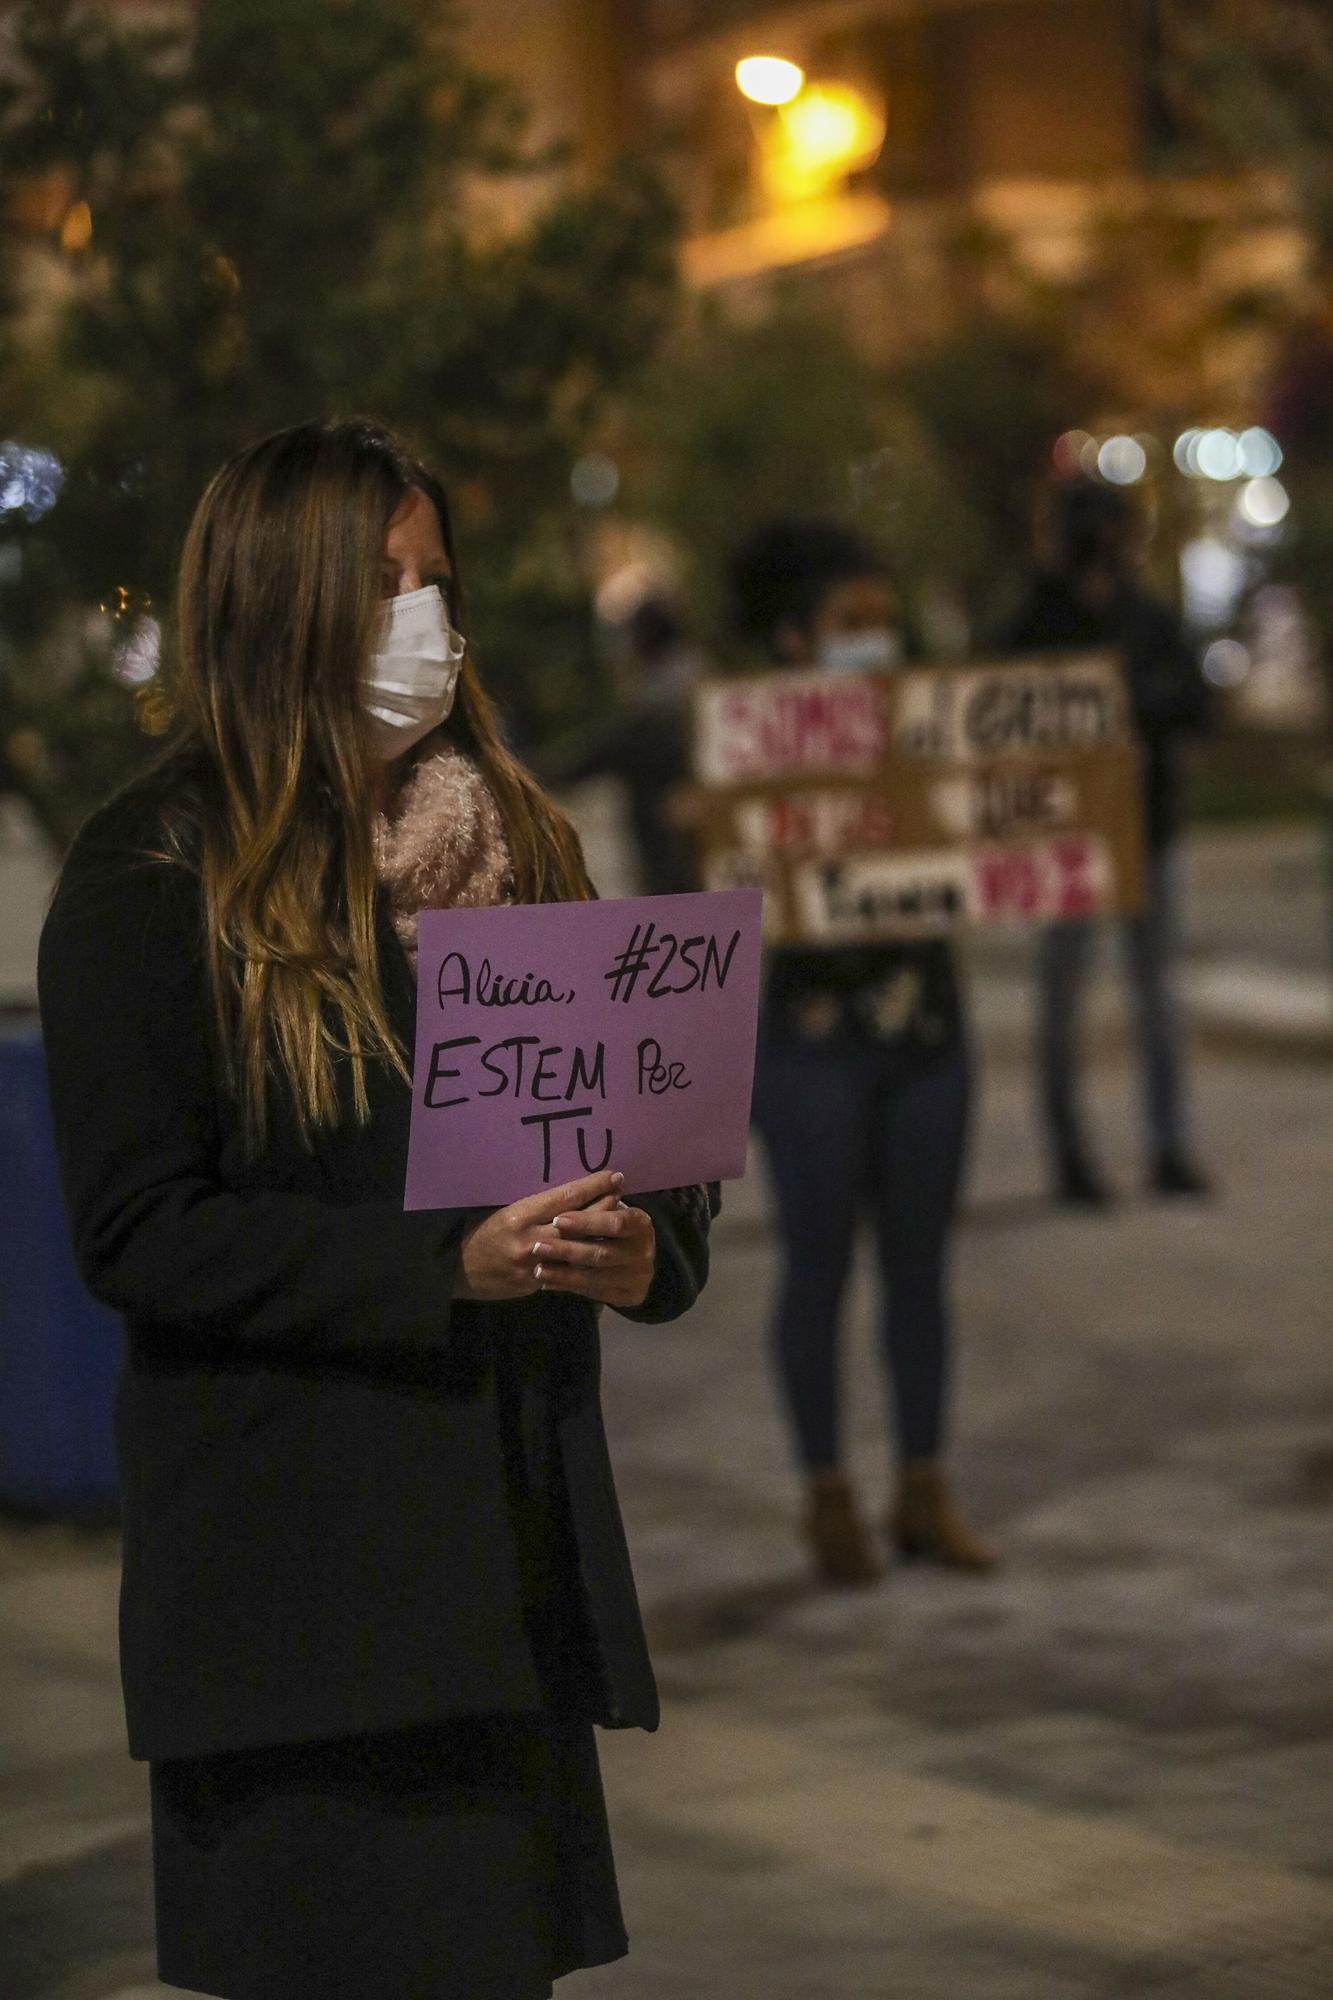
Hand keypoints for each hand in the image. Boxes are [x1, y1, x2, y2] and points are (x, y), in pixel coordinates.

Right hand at [456, 1171, 624, 1301]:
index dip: (593, 1187)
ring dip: (601, 1235)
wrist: (460, 1270)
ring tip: (620, 1222)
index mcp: (520, 1215)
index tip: (614, 1176)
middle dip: (605, 1208)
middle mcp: (530, 1239)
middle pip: (580, 1223)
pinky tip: (602, 1251)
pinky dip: (586, 1259)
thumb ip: (536, 1206)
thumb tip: (571, 1194)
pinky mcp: (536, 1284)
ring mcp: (534, 1265)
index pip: (566, 1198)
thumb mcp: (504, 1211)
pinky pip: (568, 1271)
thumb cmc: (481, 1232)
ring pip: (579, 1249)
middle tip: (624, 1194)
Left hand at [529, 1195, 656, 1309]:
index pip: (615, 1223)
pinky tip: (549, 1283)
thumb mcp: (609, 1211)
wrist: (637, 1259)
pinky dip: (569, 1287)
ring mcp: (639, 1277)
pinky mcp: (629, 1296)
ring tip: (538, 1269)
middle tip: (538, 1247)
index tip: (557, 1220)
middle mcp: (643, 1251)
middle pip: (603, 1253)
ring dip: (564, 1274)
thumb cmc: (613, 1228)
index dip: (586, 1222)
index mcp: (640, 1223)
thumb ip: (593, 1207)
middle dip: (568, 1250)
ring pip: (596, 1277)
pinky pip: (594, 1293)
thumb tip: (567, 1202)